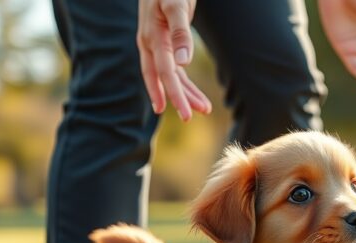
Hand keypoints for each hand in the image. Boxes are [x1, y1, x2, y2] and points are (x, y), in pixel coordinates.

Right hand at [137, 0, 211, 119]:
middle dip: (177, 99)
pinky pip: (174, 68)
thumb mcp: (176, 6)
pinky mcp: (166, 43)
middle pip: (163, 78)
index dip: (174, 94)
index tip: (186, 114)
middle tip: (190, 118)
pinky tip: (194, 94)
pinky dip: (185, 82)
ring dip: (186, 92)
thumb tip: (183, 62)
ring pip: (171, 75)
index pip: (164, 72)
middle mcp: (151, 43)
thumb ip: (180, 33)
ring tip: (204, 109)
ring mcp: (157, 44)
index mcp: (152, 37)